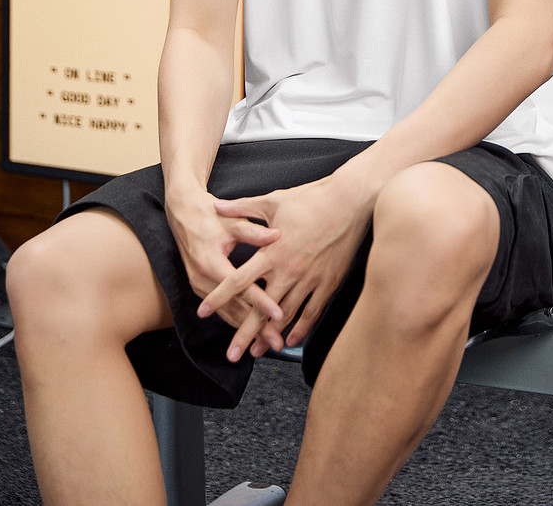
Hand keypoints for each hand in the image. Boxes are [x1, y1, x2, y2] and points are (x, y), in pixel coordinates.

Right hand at [165, 188, 283, 338]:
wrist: (183, 213)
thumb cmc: (210, 215)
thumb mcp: (231, 220)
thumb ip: (253, 232)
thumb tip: (277, 236)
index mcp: (211, 262)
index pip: (241, 288)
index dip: (261, 302)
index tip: (279, 314)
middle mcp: (202, 279)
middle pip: (234, 309)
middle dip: (256, 327)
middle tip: (277, 342)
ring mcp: (199, 286)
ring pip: (227, 314)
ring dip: (247, 330)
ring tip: (267, 344)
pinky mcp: (201, 287)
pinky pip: (221, 309)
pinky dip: (237, 320)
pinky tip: (251, 331)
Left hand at [196, 173, 371, 361]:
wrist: (350, 201)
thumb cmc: (311, 198)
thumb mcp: (273, 201)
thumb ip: (242, 208)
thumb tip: (216, 207)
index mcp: (272, 251)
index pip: (238, 280)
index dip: (219, 297)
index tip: (202, 312)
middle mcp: (289, 270)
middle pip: (261, 308)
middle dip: (244, 333)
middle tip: (231, 355)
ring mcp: (310, 279)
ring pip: (286, 315)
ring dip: (270, 336)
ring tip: (256, 352)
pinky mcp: (328, 282)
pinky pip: (312, 312)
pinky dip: (301, 329)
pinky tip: (291, 340)